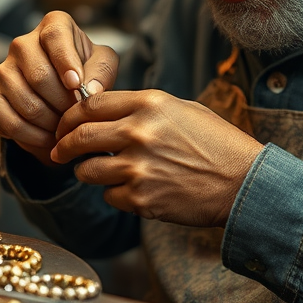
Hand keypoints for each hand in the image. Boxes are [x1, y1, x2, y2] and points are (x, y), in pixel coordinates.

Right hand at [0, 11, 118, 166]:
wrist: (63, 90)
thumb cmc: (86, 70)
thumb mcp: (103, 64)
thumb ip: (102, 72)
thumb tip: (89, 90)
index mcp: (53, 26)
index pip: (55, 38)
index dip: (65, 62)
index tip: (76, 85)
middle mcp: (23, 44)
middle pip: (39, 75)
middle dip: (63, 103)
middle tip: (77, 117)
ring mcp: (4, 70)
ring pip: (25, 102)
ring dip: (49, 123)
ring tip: (65, 129)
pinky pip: (8, 120)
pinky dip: (31, 136)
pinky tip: (47, 138)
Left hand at [51, 90, 263, 226]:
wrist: (243, 182)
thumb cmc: (216, 142)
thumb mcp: (181, 109)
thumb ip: (141, 108)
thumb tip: (103, 112)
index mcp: (149, 104)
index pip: (90, 104)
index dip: (70, 115)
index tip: (64, 125)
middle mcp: (138, 132)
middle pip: (79, 136)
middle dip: (63, 145)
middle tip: (59, 151)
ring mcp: (138, 167)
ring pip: (87, 171)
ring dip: (88, 172)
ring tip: (100, 172)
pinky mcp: (142, 198)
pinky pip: (109, 196)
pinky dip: (115, 194)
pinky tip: (134, 189)